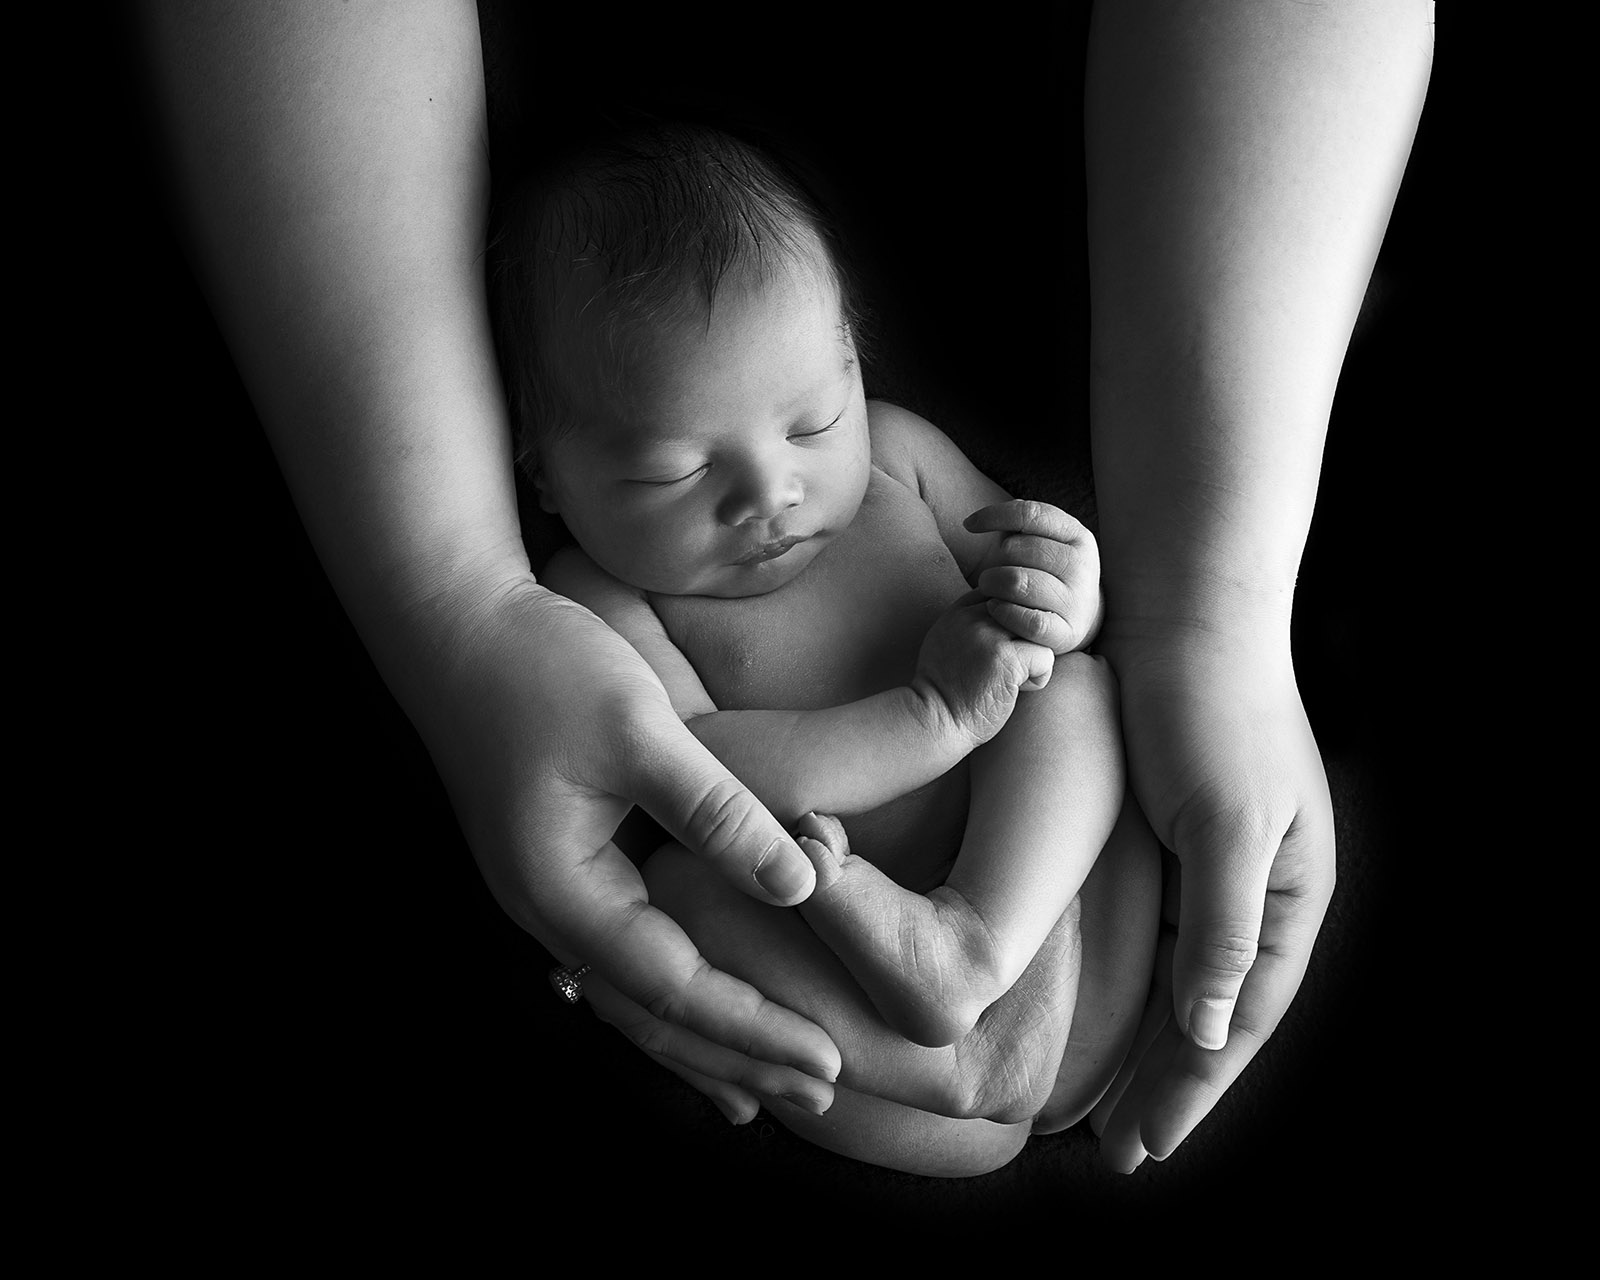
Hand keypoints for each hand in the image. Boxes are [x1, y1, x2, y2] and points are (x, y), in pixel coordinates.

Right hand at [425, 577, 841, 1122]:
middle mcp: (548, 910)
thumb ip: (716, 811)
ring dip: (702, 1043)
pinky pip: (620, 957)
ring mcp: (546, 894)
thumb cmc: (541, 667)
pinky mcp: (557, 868)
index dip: (754, 1027)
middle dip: (737, 1059)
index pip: (674, 987)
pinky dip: (667, 998)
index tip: (828, 1061)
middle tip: (822, 1097)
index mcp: (563, 889)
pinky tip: (696, 1013)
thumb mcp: (639, 730)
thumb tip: (799, 884)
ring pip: (632, 996)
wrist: (452, 624)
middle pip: (651, 1014)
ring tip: (766, 1093)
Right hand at [912, 589, 1054, 746]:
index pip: (1008, 598)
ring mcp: (989, 634)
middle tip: (1007, 669)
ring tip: (1011, 680)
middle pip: (1026, 613)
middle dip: (1025, 641)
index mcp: (960, 611)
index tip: (998, 653)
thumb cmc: (947, 691)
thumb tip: (1006, 611)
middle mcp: (973, 616)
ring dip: (1033, 658)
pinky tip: (1014, 692)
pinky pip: (1045, 656)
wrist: (935, 722)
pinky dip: (1037, 679)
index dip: (1014, 626)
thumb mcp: (947, 643)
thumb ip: (971, 622)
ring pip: (1039, 632)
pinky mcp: (1005, 657)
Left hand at [964, 500, 1102, 654]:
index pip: (1031, 514)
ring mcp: (1077, 601)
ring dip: (993, 584)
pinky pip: (1026, 620)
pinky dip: (1003, 612)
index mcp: (1077, 536)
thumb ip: (1017, 525)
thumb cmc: (1043, 573)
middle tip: (990, 571)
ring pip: (1018, 582)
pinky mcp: (1066, 633)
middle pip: (1019, 549)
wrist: (1075, 619)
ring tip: (989, 588)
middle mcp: (1082, 566)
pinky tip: (995, 608)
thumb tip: (981, 519)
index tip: (969, 525)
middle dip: (995, 558)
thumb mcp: (1038, 543)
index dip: (994, 515)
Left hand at [1087, 623, 1334, 1168]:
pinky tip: (1100, 1003)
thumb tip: (1214, 1032)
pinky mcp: (1178, 832)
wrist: (1186, 610)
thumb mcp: (1219, 828)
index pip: (1239, 1022)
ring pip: (1183, 977)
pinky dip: (1131, 977)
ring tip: (1107, 1101)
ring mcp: (1221, 860)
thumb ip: (1221, 933)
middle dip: (1171, 1084)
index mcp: (1288, 895)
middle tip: (1119, 1153)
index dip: (1190, 1090)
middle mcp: (1261, 888)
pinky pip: (1157, 928)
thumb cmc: (1207, 714)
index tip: (1139, 1150)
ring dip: (1151, 1040)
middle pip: (1215, 1012)